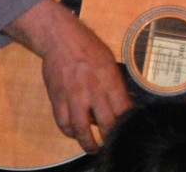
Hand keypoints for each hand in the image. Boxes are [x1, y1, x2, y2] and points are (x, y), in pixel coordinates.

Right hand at [5, 0, 131, 152]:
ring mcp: (74, 96)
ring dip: (88, 143)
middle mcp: (93, 89)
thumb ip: (116, 85)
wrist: (61, 39)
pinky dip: (70, 132)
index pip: (123, 109)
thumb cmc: (88, 48)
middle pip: (106, 123)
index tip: (128, 129)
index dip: (127, 124)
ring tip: (93, 147)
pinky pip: (63, 123)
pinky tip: (75, 132)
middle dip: (111, 137)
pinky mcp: (58, 99)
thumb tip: (125, 106)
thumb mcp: (109, 61)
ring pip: (82, 130)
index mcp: (109, 78)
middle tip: (113, 142)